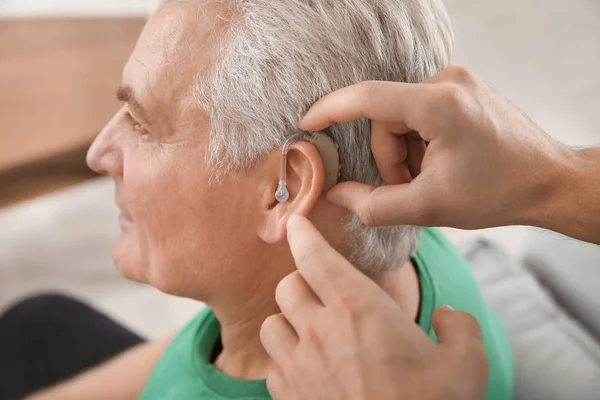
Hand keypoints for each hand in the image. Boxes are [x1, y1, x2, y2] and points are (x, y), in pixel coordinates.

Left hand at [260, 215, 487, 399]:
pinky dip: (285, 363)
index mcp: (358, 309)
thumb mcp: (466, 363)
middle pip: (287, 287)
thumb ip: (459, 327)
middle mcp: (319, 332)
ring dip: (287, 322)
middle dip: (302, 283)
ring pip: (272, 325)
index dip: (301, 234)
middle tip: (322, 293)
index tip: (295, 224)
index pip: (314, 257)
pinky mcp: (290, 398)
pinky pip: (273, 369)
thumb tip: (448, 317)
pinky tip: (307, 371)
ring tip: (309, 331)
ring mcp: (299, 367)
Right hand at [299, 65, 573, 229]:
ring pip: (399, 118)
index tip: (305, 124)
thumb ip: (373, 205)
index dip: (329, 110)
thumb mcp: (429, 207)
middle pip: (385, 118)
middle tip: (410, 188)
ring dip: (404, 153)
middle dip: (389, 158)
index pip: (367, 98)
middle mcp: (447, 82)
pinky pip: (418, 113)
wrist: (548, 181)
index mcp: (440, 105)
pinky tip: (439, 163)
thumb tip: (333, 194)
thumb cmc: (497, 193)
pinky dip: (418, 142)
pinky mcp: (460, 90)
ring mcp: (456, 82)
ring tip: (430, 178)